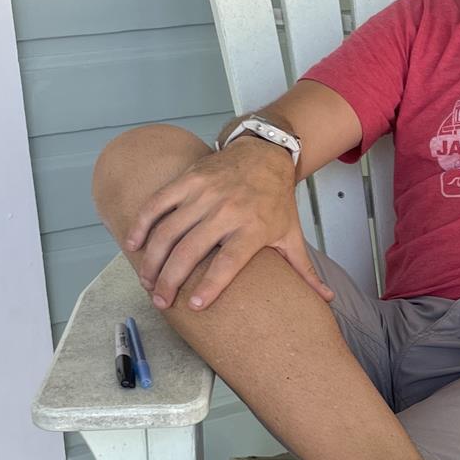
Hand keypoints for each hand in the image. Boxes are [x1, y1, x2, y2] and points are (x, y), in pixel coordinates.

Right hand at [122, 141, 333, 310]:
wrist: (264, 153)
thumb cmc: (276, 200)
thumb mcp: (291, 234)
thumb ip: (305, 270)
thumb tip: (327, 300)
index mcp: (253, 228)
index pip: (228, 262)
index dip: (211, 285)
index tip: (194, 306)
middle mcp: (227, 211)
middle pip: (191, 250)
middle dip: (171, 280)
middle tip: (160, 301)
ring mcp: (204, 193)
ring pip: (169, 230)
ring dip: (152, 258)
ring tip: (146, 280)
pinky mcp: (188, 179)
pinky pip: (159, 202)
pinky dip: (142, 223)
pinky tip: (132, 244)